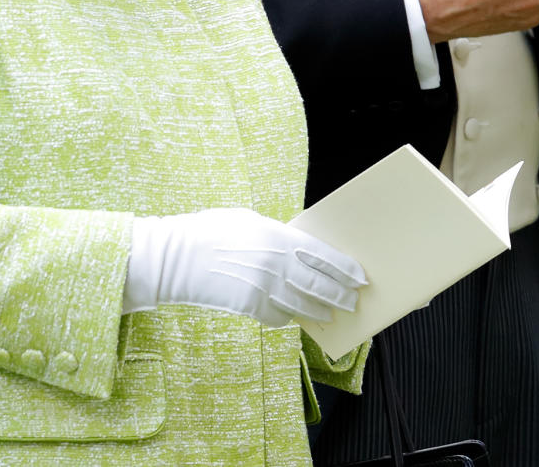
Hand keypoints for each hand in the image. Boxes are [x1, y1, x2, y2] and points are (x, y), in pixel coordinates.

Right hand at [122, 207, 365, 327]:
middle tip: (353, 300)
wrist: (178, 258)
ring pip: (303, 305)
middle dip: (341, 294)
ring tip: (332, 313)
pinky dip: (290, 317)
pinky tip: (296, 317)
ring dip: (321, 310)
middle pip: (320, 284)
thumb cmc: (212, 230)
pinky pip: (279, 317)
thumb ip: (276, 235)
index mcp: (279, 237)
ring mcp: (265, 289)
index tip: (360, 276)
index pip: (323, 256)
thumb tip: (296, 247)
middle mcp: (277, 264)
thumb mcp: (248, 221)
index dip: (345, 268)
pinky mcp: (251, 308)